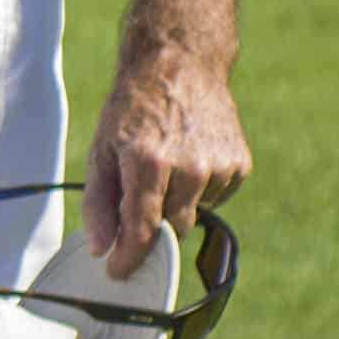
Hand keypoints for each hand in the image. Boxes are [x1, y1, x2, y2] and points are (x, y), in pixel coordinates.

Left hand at [86, 43, 249, 278]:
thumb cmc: (131, 108)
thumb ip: (98, 201)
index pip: (142, 230)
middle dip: (152, 231)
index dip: (129, 258)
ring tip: (163, 168)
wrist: (179, 64)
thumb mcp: (101, 149)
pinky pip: (215, 197)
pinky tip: (188, 160)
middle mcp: (189, 167)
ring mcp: (219, 166)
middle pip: (171, 229)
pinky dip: (198, 190)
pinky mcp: (239, 165)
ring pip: (194, 214)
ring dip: (176, 204)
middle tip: (136, 213)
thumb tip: (100, 248)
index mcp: (149, 162)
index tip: (118, 273)